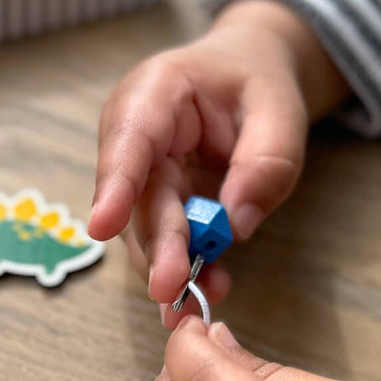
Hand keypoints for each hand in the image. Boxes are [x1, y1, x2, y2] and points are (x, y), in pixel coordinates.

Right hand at [89, 0, 349, 327]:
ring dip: (170, 268)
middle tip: (170, 288)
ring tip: (196, 302)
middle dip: (157, 248)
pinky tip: (206, 288)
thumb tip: (237, 224)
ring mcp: (143, 176)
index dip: (114, 186)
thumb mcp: (278, 108)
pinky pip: (167, 242)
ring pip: (147, 231)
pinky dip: (187, 268)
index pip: (128, 141)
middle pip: (139, 201)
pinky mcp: (157, 205)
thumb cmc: (255, 82)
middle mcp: (135, 140)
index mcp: (154, 94)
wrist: (244, 78)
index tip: (101, 228)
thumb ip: (267, 160)